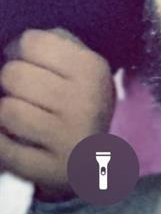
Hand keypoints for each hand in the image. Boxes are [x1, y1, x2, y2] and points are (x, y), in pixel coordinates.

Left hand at [0, 28, 114, 198]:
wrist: (97, 161)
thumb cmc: (79, 101)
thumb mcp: (81, 65)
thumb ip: (54, 43)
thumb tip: (14, 45)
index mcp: (91, 68)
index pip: (32, 42)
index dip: (19, 51)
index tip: (26, 64)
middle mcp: (84, 101)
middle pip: (13, 75)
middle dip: (10, 82)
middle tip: (21, 92)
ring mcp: (68, 138)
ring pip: (6, 110)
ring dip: (6, 112)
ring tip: (19, 116)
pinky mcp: (49, 170)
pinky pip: (3, 148)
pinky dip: (2, 141)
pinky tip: (14, 139)